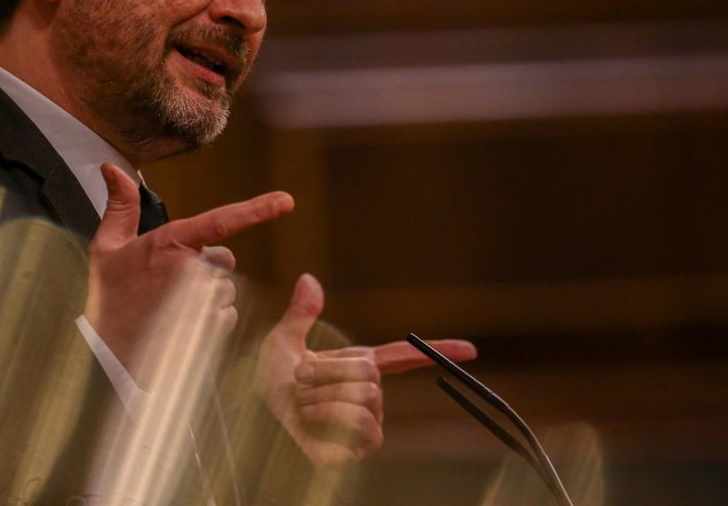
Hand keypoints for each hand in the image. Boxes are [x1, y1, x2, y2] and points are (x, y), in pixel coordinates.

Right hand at [85, 163, 293, 376]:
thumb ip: (120, 206)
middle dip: (205, 267)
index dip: (257, 209)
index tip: (286, 201)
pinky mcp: (213, 327)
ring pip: (225, 288)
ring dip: (206, 295)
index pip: (221, 221)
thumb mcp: (107, 248)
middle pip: (223, 258)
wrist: (109, 356)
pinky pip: (227, 314)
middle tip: (169, 283)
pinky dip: (211, 319)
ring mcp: (205, 301)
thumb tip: (112, 169)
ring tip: (172, 307)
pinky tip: (183, 325)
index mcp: (171, 244)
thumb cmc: (110, 301)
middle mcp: (192, 271)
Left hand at [256, 273, 476, 464]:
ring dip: (322, 395)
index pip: (405, 356)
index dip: (438, 350)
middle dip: (327, 372)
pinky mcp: (359, 448)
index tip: (471, 349)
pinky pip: (363, 423)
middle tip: (300, 382)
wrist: (256, 418)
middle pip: (370, 371)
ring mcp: (366, 423)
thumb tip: (309, 279)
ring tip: (303, 404)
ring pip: (366, 395)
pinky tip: (312, 424)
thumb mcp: (282, 343)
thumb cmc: (268, 386)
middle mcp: (368, 394)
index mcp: (357, 366)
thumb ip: (301, 314)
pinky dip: (331, 417)